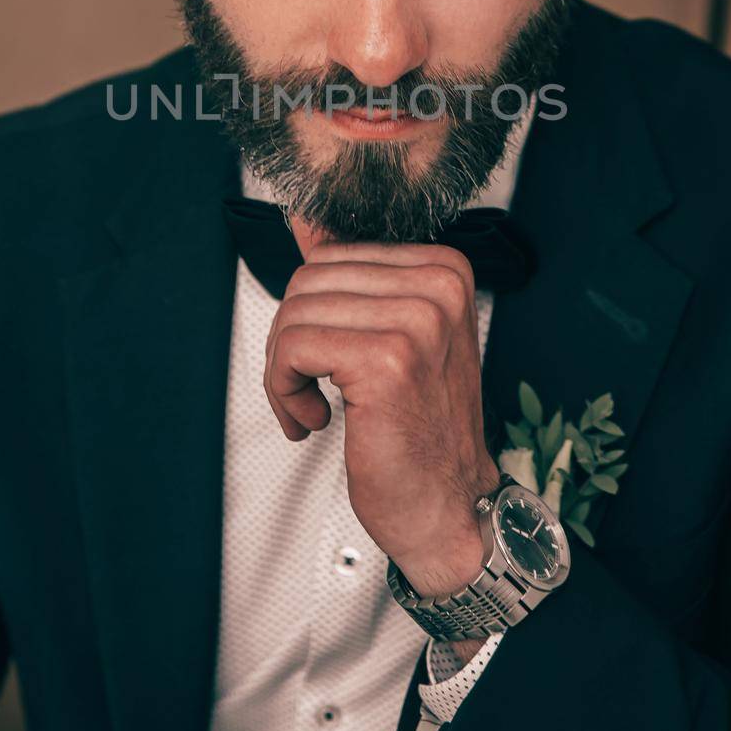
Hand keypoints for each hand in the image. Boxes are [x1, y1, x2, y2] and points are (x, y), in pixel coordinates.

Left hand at [263, 239, 500, 596]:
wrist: (448, 507)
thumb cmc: (419, 432)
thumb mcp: (394, 337)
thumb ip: (354, 282)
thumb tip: (304, 223)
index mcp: (444, 269)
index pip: (331, 255)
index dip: (310, 312)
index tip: (325, 359)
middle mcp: (438, 286)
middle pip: (308, 280)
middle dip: (289, 339)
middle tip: (305, 387)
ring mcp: (417, 320)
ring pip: (294, 312)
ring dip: (282, 369)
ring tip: (309, 406)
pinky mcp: (387, 360)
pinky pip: (293, 347)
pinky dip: (283, 388)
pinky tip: (313, 418)